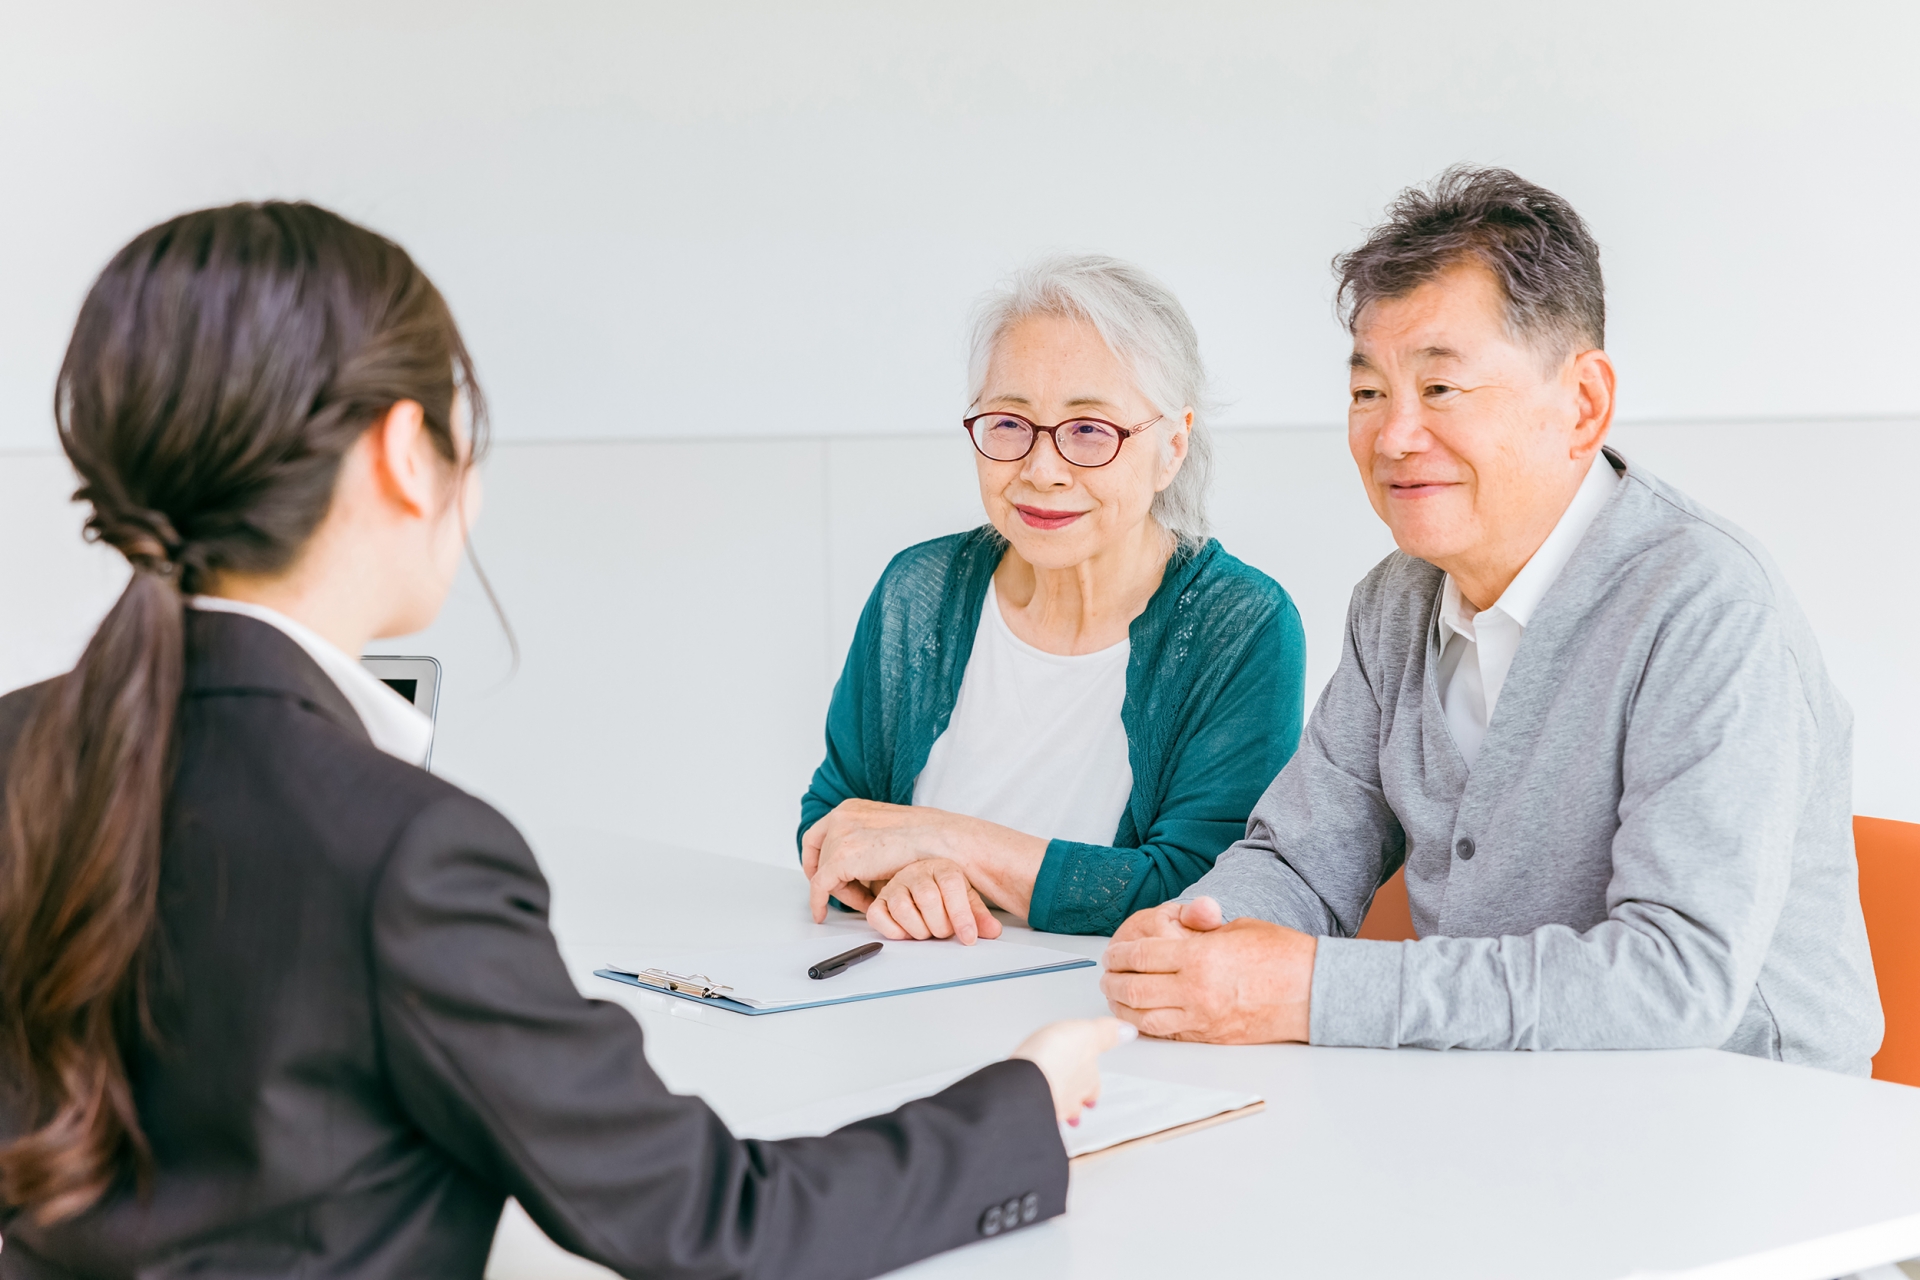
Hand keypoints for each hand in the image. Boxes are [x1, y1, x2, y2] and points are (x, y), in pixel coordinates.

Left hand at [803, 799, 1045, 924]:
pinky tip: (821, 915)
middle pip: (820, 855)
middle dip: (833, 878)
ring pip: (824, 873)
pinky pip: (820, 886)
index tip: (823, 875)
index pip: (820, 834)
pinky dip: (818, 902)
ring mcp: (839, 835)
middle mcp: (841, 816)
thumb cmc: (925, 840)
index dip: (817, 858)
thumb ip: (867, 843)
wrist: (940, 840)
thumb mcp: (888, 832)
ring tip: (869, 902)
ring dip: (843, 891)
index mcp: (851, 807)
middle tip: (850, 895)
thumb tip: (859, 864)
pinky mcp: (841, 858)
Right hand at [869, 858, 1002, 944]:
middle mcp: (916, 873)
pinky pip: (878, 916)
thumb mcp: (967, 900)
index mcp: (942, 868)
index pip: (951, 886)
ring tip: (927, 932)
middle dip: (940, 926)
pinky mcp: (879, 901)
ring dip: (918, 930)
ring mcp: (895, 886)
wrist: (920, 882)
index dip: (962, 916)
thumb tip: (993, 931)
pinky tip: (907, 932)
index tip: (969, 938)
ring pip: (902, 909)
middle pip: (927, 898)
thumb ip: (979, 917)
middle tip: (945, 933)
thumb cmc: (944, 893)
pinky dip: (893, 931)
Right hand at [1010, 1017, 1136, 1124]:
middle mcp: (1070, 1097)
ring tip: (1053, 1107)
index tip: (1092, 1093)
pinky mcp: (1025, 1110)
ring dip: (1057, 1108)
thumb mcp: (1085, 1032)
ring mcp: (1049, 1107)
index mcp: (1086, 1078)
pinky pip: (1033, 1113)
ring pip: (1057, 1110)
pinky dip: (1033, 1110)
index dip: (1091, 1087)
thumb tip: (1128, 1031)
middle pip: (1076, 1102)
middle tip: (1074, 1104)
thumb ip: (1105, 1033)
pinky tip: (1027, 1107)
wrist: (1023, 1081)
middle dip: (1075, 1102)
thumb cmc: (1053, 1057)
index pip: (1093, 1085)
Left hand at [1100, 897, 1315, 1043]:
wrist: (1314, 991)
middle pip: (1134, 988)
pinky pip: (1169, 1034)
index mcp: (1199, 956)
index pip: (1141, 955)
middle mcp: (1195, 989)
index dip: (1119, 954)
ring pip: (1145, 1018)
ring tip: (1117, 996)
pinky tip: (1142, 1016)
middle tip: (1106, 975)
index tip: (1111, 953)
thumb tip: (1173, 926)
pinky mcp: (1211, 1037)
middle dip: (1113, 981)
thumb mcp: (1236, 927)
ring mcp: (1202, 1017)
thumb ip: (1198, 929)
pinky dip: (1149, 1025)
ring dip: (1124, 1007)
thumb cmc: (1281, 954)